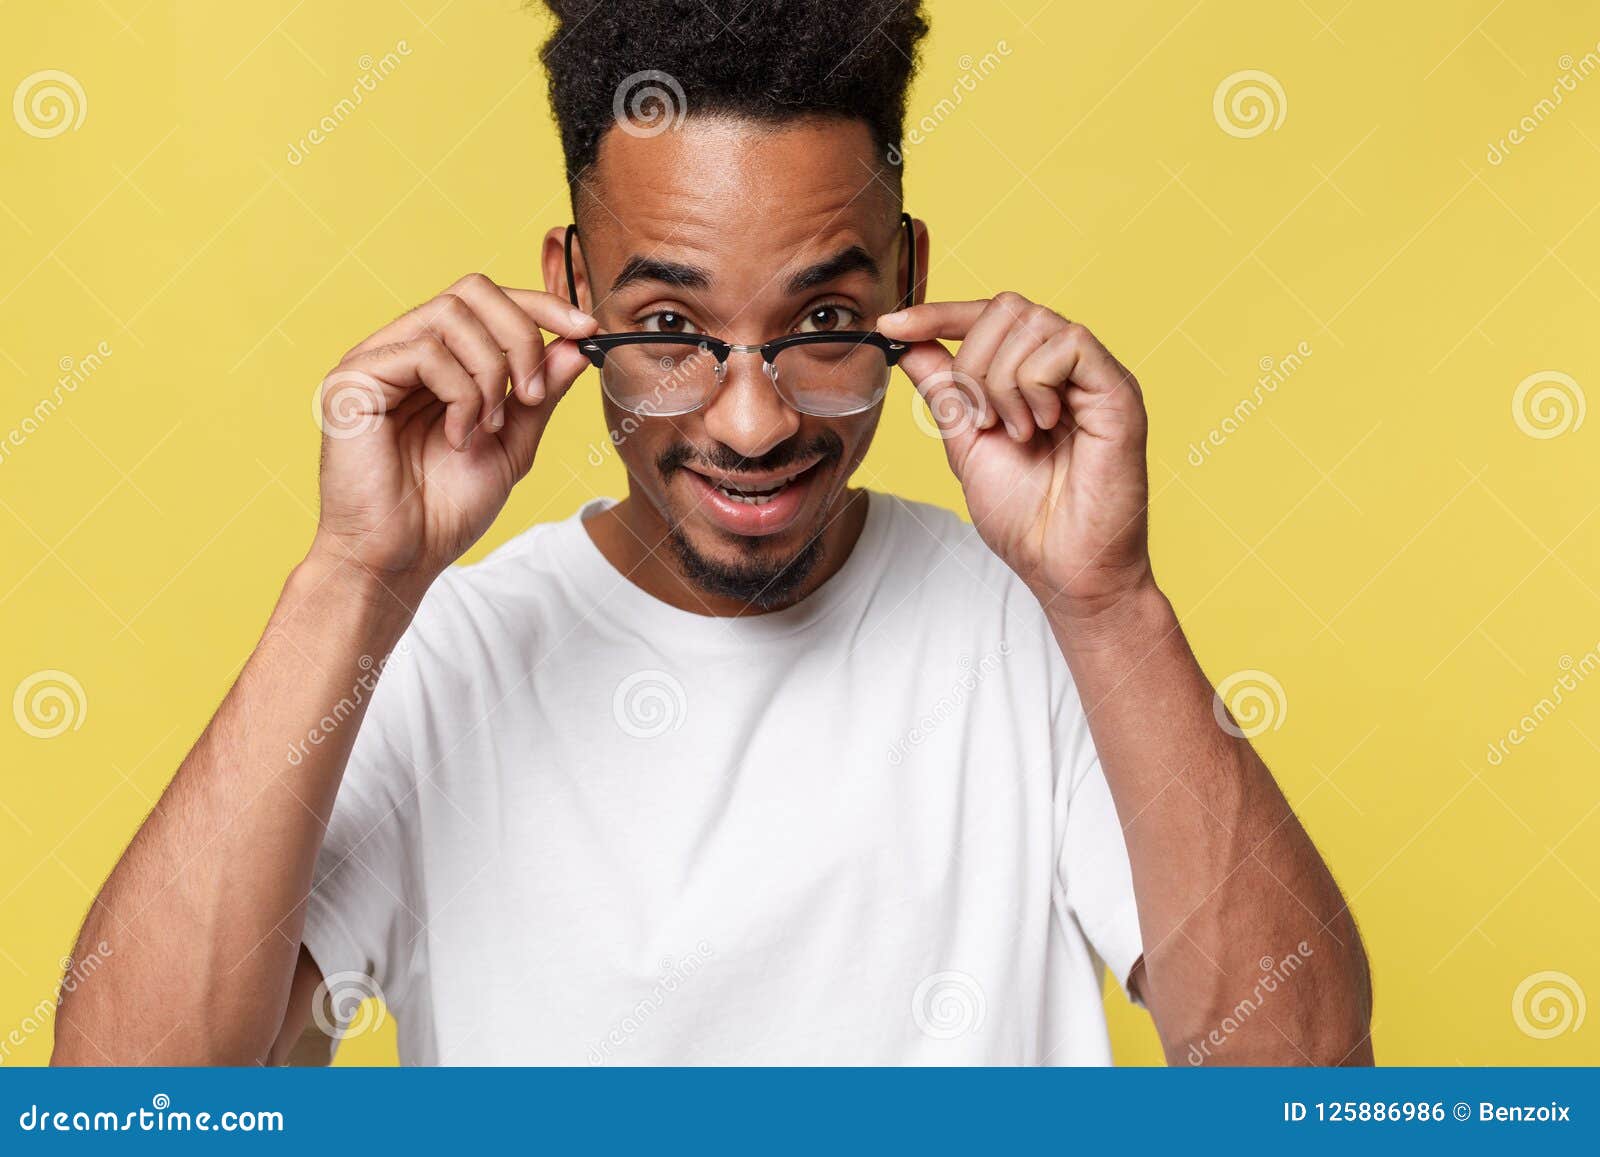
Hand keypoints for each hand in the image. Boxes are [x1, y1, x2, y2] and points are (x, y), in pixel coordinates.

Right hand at [307, 273, 596, 599]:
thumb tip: (576, 345)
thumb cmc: (445, 510)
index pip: (487, 300)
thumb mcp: (512, 444)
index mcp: (435, 358)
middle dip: (521, 335)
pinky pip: (425, 352)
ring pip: (451, 315)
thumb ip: (540, 393)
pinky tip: (458, 436)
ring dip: (491, 373)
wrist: (401, 560)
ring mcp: (373, 360)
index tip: (586, 329)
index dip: (540, 305)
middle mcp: (400, 348)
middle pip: (471, 291)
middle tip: (533, 393)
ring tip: (490, 426)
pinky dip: (461, 394)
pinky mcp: (352, 380)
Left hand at [877, 294, 1152, 616]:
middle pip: (1007, 307)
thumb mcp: (966, 443)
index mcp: (1035, 376)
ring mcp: (1096, 376)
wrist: (1062, 567)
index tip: (889, 326)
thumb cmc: (1026, 519)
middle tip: (980, 420)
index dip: (937, 314)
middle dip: (972, 361)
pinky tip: (1039, 425)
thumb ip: (944, 391)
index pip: (986, 317)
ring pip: (1033, 322)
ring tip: (1014, 432)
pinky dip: (1036, 383)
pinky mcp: (1119, 390)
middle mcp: (1068, 368)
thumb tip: (907, 343)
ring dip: (1001, 382)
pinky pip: (1069, 344)